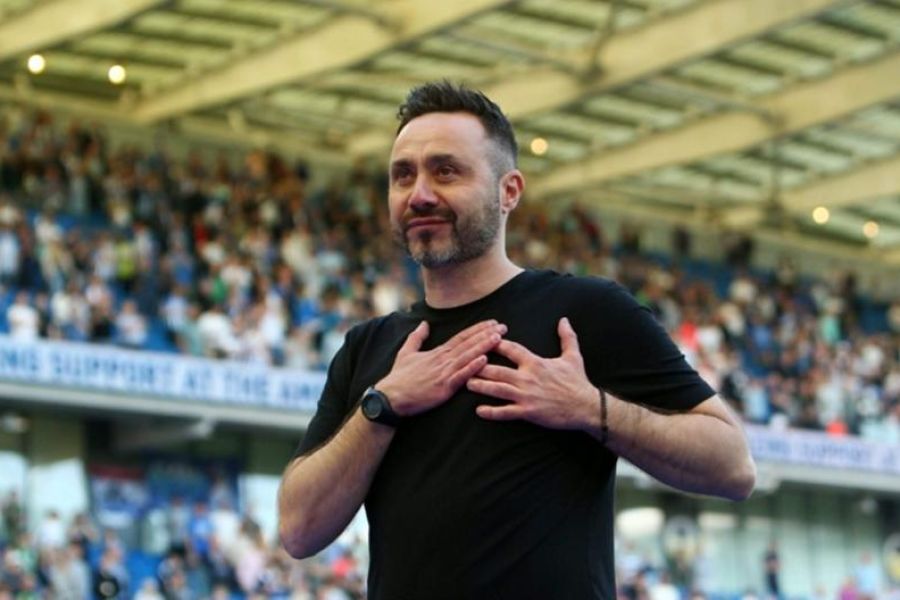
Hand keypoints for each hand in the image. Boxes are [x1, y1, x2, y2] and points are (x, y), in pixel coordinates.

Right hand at [377, 319, 506, 416]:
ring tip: (498, 338)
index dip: (477, 329)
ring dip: (484, 346)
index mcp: (437, 352)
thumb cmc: (399, 377)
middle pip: (468, 344)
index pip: (461, 337)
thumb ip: (417, 337)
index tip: (492, 323)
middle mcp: (443, 360)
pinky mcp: (443, 387)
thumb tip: (423, 323)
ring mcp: (444, 373)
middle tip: (503, 327)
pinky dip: (473, 367)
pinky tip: (484, 360)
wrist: (391, 397)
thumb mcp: (406, 352)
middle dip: (487, 334)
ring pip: (467, 357)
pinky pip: (461, 376)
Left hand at [467, 317, 599, 430]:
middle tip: (464, 363)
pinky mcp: (528, 412)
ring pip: (497, 390)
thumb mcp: (573, 356)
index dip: (495, 343)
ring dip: (480, 386)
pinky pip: (506, 412)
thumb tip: (564, 319)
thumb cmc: (578, 382)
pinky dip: (491, 412)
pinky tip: (479, 411)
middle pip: (497, 369)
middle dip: (479, 366)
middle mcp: (527, 378)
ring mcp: (526, 396)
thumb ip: (567, 337)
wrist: (586, 407)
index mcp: (535, 362)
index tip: (482, 339)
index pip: (511, 349)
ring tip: (466, 383)